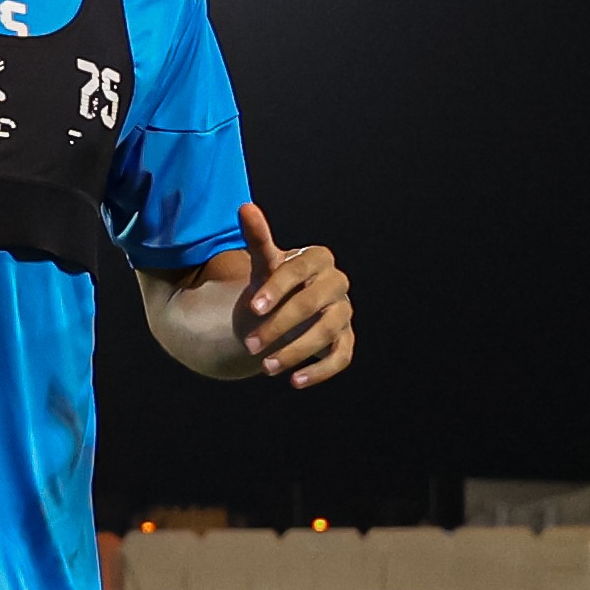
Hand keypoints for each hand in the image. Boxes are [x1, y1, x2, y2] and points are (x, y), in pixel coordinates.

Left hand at [234, 204, 355, 386]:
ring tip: (264, 368)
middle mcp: (337, 284)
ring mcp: (343, 313)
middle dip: (279, 325)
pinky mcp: (345, 341)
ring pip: (327, 332)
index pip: (300, 270)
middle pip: (313, 303)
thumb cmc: (272, 284)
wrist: (280, 313)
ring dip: (295, 351)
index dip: (277, 288)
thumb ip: (258, 238)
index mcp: (318, 260)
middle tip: (248, 344)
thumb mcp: (263, 264)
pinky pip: (341, 357)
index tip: (251, 306)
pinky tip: (294, 382)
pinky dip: (319, 371)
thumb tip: (245, 206)